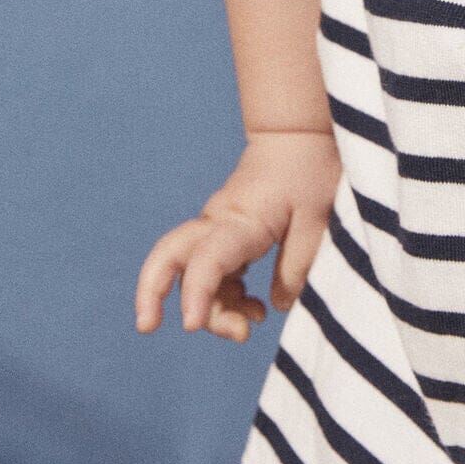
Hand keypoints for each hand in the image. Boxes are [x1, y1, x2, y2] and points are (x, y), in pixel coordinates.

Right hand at [134, 130, 341, 343]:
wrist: (297, 135)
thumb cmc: (309, 170)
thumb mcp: (317, 218)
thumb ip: (297, 265)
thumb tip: (274, 307)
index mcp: (241, 220)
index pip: (207, 259)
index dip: (196, 295)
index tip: (191, 326)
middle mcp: (219, 224)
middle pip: (169, 255)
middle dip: (151, 292)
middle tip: (147, 327)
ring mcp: (219, 228)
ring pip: (196, 274)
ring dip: (211, 309)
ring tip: (246, 329)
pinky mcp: (228, 235)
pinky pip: (215, 273)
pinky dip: (226, 298)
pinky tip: (254, 309)